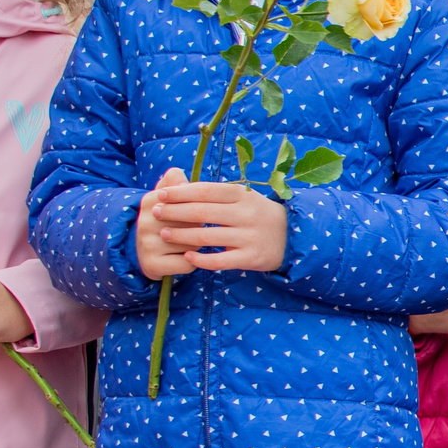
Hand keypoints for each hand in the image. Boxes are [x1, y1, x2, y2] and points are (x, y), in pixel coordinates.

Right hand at [135, 167, 192, 278]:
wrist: (140, 251)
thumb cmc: (163, 221)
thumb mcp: (165, 198)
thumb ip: (174, 182)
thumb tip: (177, 173)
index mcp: (151, 201)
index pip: (189, 200)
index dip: (201, 207)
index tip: (201, 209)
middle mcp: (146, 222)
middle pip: (194, 222)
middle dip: (200, 227)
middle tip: (193, 229)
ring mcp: (147, 244)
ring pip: (193, 244)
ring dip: (197, 245)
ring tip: (187, 243)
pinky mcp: (152, 264)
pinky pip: (188, 263)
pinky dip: (192, 262)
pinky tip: (184, 257)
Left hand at [150, 180, 288, 273]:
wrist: (293, 237)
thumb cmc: (258, 214)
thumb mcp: (243, 198)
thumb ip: (215, 194)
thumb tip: (178, 186)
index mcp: (243, 196)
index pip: (205, 191)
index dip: (180, 193)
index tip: (160, 194)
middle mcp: (246, 215)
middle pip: (202, 213)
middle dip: (174, 212)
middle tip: (155, 212)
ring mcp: (249, 237)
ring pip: (207, 237)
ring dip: (181, 236)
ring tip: (164, 233)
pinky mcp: (251, 258)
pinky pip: (219, 261)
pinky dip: (200, 259)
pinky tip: (187, 256)